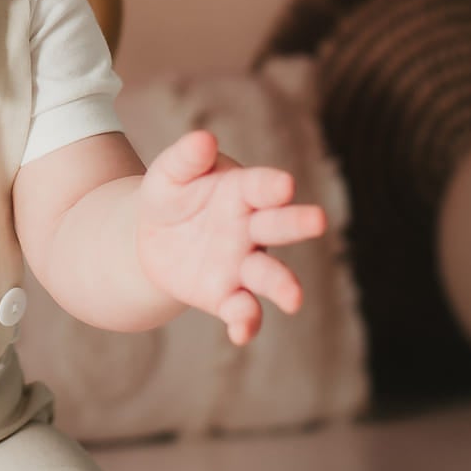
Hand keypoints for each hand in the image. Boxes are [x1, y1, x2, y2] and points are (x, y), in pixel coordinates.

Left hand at [134, 130, 327, 345]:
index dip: (271, 185)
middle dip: (296, 223)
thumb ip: (185, 158)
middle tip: (317, 220)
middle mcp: (251, 228)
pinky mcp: (227, 296)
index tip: (284, 185)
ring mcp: (243, 264)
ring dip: (282, 284)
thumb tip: (202, 139)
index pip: (260, 186)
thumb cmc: (171, 196)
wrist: (152, 239)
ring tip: (293, 298)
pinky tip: (241, 331)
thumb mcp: (169, 174)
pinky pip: (242, 310)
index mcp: (241, 191)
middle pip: (277, 225)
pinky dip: (245, 321)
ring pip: (269, 274)